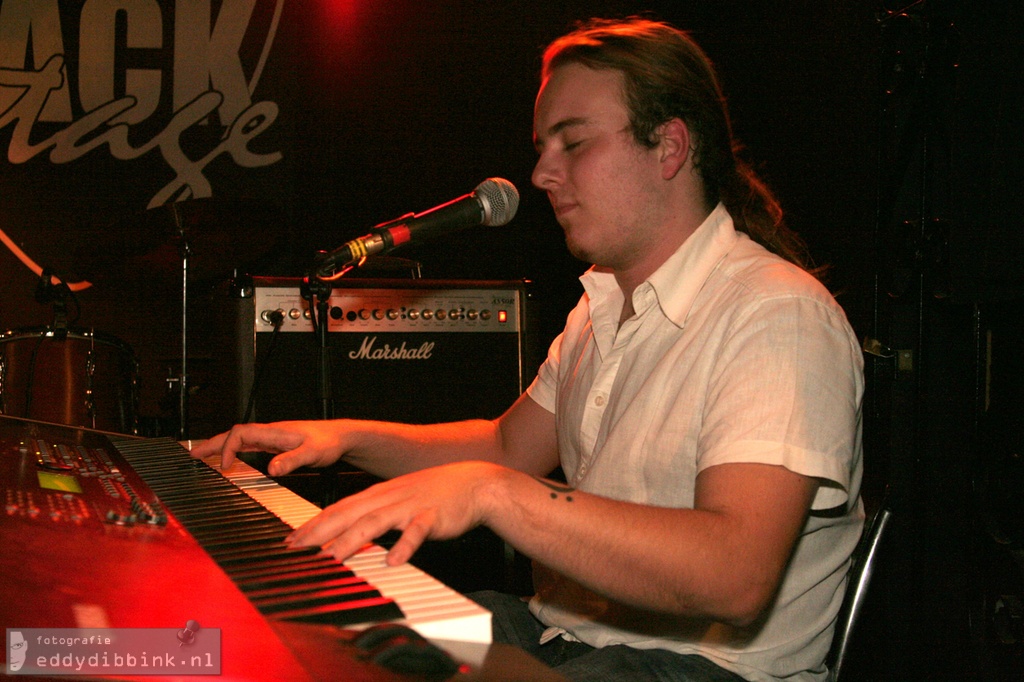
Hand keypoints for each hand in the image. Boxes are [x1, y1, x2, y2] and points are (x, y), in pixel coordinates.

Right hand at [189, 421, 348, 474]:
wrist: (340, 436)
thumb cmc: (328, 441)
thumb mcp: (312, 453)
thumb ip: (292, 461)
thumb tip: (272, 469)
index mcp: (274, 432)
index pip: (241, 434)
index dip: (228, 448)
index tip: (225, 467)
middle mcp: (270, 432)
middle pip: (234, 434)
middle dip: (212, 444)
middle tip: (193, 456)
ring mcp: (271, 437)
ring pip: (239, 438)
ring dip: (220, 446)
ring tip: (202, 456)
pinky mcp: (276, 443)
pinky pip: (248, 444)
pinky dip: (234, 450)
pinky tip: (231, 459)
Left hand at [286, 461, 505, 565]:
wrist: (473, 482)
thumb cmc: (434, 493)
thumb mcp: (398, 499)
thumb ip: (373, 514)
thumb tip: (346, 532)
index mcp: (379, 494)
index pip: (339, 508)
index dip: (314, 524)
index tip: (292, 540)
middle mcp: (390, 497)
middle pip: (349, 514)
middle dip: (321, 531)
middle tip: (298, 548)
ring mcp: (410, 506)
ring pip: (376, 521)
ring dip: (352, 539)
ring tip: (334, 557)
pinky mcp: (433, 516)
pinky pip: (417, 531)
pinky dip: (404, 545)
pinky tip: (393, 560)